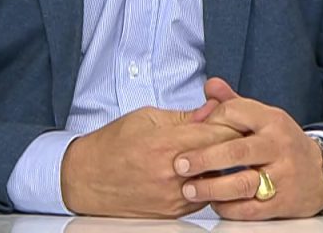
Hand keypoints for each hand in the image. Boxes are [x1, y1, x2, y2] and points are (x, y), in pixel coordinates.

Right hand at [61, 105, 242, 217]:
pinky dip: (207, 184)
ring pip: (217, 182)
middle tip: (235, 136)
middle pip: (223, 159)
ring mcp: (174, 196)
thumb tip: (213, 109)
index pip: (219, 134)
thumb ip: (185, 116)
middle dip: (232, 145)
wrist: (86, 179)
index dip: (233, 124)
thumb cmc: (113, 145)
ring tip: (217, 155)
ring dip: (221, 168)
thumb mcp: (147, 118)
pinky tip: (200, 173)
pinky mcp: (173, 212)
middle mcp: (173, 173)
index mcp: (167, 144)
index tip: (236, 118)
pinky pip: (203, 197)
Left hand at [176, 78, 322, 219]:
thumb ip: (234, 103)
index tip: (192, 134)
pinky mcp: (282, 203)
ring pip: (242, 183)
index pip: (234, 113)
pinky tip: (214, 203)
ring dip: (211, 188)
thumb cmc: (283, 144)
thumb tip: (209, 85)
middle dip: (204, 158)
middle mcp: (278, 146)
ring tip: (189, 189)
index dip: (208, 123)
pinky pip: (249, 209)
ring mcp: (282, 176)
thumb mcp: (264, 118)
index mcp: (272, 120)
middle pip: (236, 151)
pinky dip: (227, 208)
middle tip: (179, 164)